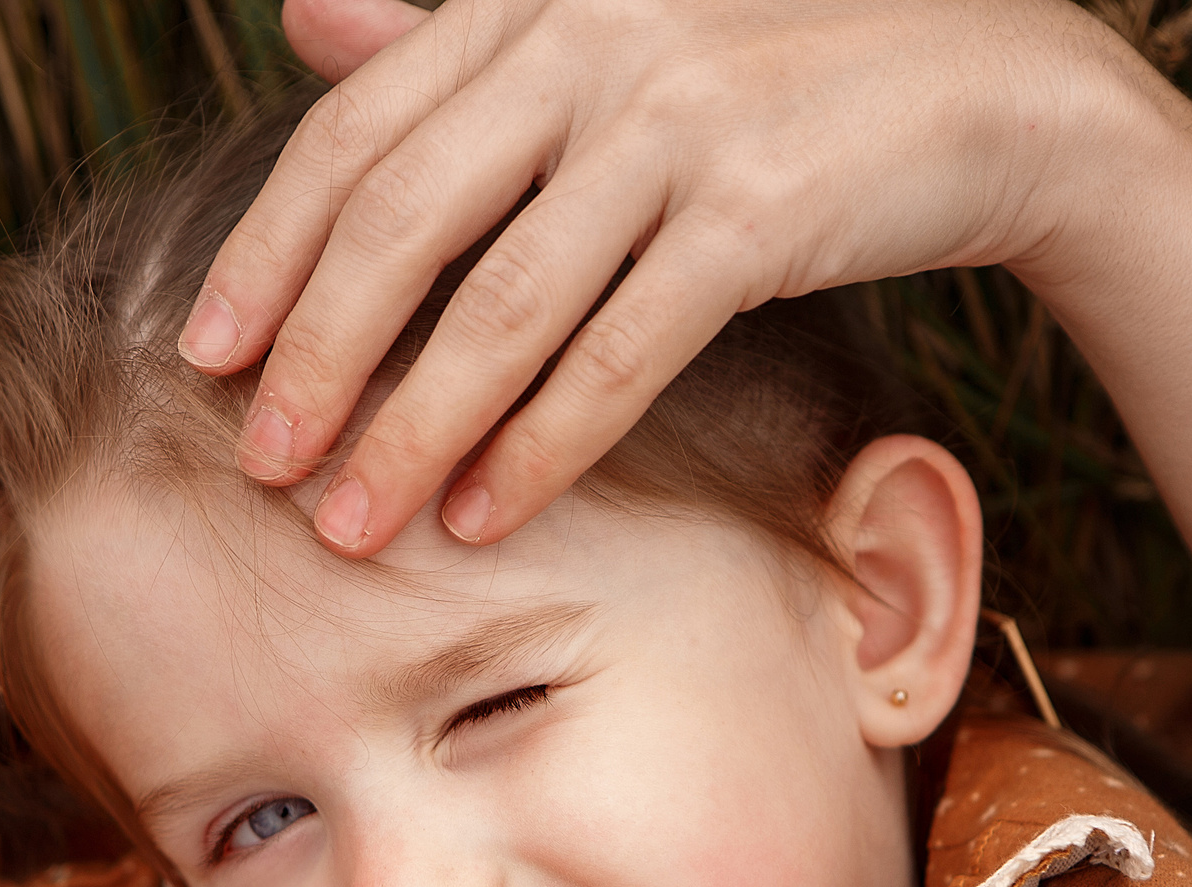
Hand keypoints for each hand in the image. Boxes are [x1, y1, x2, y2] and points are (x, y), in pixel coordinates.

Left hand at [187, 0, 1146, 553]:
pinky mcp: (759, 211)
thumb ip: (455, 42)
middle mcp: (589, 41)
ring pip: (500, 304)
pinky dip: (542, 444)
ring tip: (352, 528)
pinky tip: (485, 514)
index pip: (355, 133)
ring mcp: (676, 122)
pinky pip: (619, 352)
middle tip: (263, 468)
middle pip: (402, 223)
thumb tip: (302, 21)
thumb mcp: (609, 35)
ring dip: (413, 429)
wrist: (986, 88)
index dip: (267, 251)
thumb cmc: (772, 76)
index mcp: (531, 1)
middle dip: (319, 358)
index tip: (205, 354)